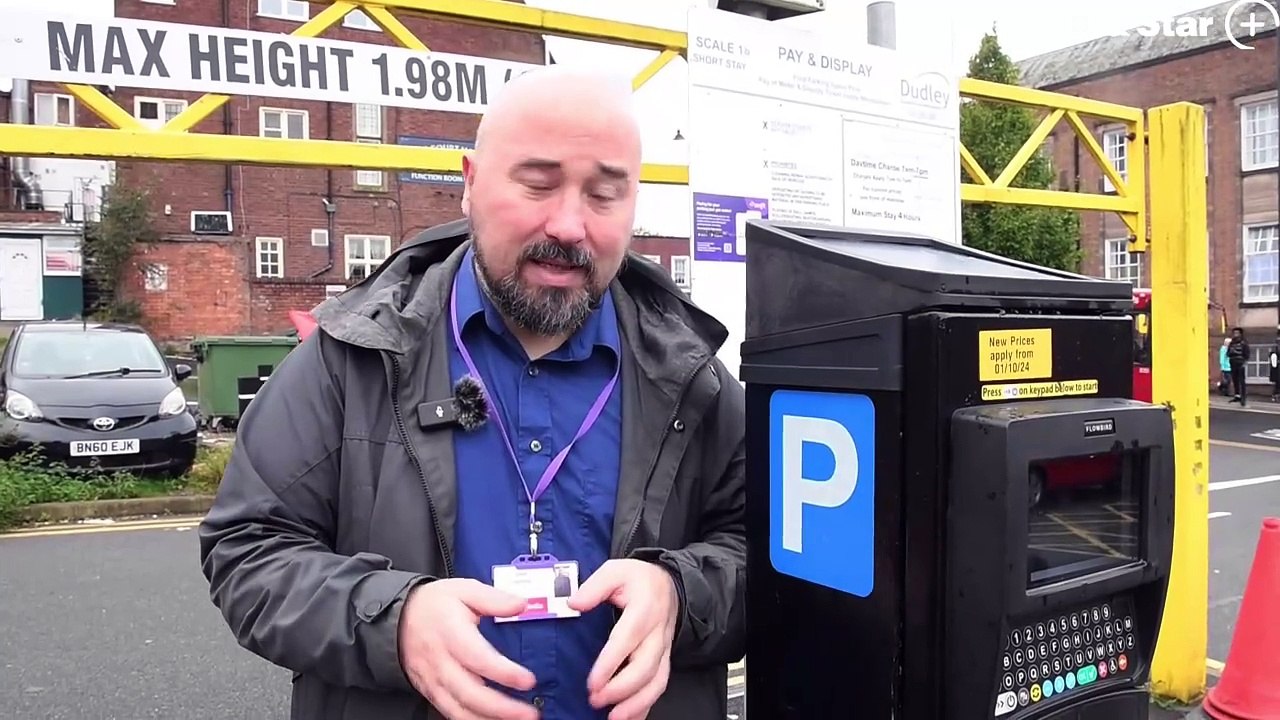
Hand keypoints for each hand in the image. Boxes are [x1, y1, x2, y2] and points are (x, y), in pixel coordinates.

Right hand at [398, 579, 539, 719]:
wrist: (398, 618)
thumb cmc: (433, 604)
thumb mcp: (464, 590)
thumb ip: (494, 599)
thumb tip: (521, 604)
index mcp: (451, 634)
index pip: (478, 658)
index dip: (504, 673)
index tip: (528, 681)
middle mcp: (441, 662)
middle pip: (470, 693)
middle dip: (501, 708)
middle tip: (530, 713)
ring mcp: (434, 681)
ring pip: (460, 710)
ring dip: (490, 719)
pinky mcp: (431, 692)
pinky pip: (451, 713)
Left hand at [568, 559, 679, 719]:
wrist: (670, 584)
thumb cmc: (639, 580)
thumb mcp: (616, 570)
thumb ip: (594, 586)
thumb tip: (573, 602)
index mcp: (644, 609)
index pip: (627, 639)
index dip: (611, 663)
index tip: (592, 682)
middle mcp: (656, 633)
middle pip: (645, 667)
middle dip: (621, 689)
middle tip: (596, 700)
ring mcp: (662, 649)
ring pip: (656, 681)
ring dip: (636, 703)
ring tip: (614, 718)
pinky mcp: (663, 660)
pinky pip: (659, 686)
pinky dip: (646, 706)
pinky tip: (630, 719)